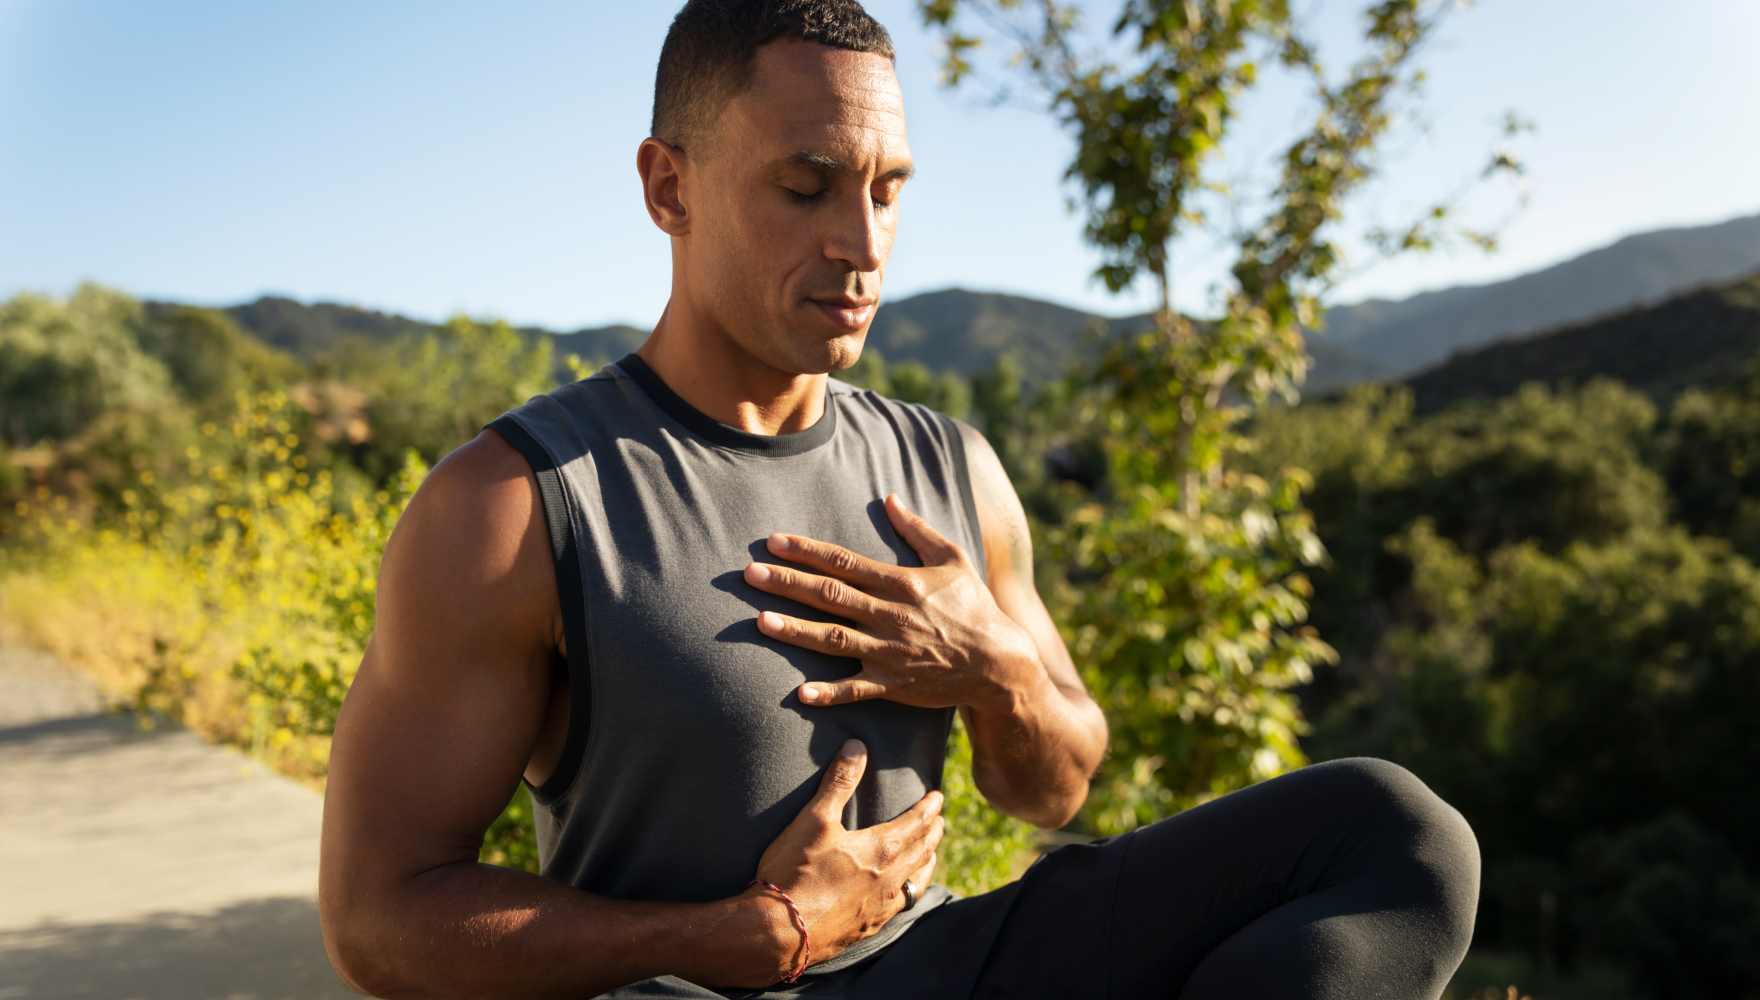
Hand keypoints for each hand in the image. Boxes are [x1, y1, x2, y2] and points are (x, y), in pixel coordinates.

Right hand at [739, 738, 943, 983]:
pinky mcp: (867, 928)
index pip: (916, 823)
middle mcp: (889, 879)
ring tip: (931, 853)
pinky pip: (900, 905)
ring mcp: (881, 908)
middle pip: (923, 851)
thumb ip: (838, 782)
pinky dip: (909, 890)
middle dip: (933, 832)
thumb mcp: (814, 819)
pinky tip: (901, 893)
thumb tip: (857, 747)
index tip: (938, 797)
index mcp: (881, 850)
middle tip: (939, 820)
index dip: (929, 808)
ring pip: (917, 880)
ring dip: (927, 862)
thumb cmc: (793, 872)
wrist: (778, 932)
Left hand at [745, 493, 1039, 709]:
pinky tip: (800, 692)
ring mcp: (891, 652)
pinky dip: (830, 693)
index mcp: (902, 583)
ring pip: (835, 640)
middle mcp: (891, 616)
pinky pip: (857, 690)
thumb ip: (918, 529)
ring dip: (796, 631)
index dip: (807, 551)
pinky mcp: (895, 686)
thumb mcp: (953, 559)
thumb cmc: (974, 606)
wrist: (1000, 662)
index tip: (774, 542)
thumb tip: (889, 498)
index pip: (845, 562)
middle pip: (830, 596)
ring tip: (760, 621)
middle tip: (749, 574)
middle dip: (788, 584)